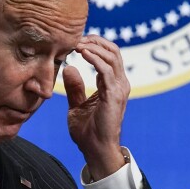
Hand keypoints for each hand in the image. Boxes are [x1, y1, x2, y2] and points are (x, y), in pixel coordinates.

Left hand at [62, 35, 129, 180]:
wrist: (96, 150)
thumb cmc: (88, 132)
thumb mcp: (76, 105)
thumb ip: (75, 87)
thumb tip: (69, 68)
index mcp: (113, 84)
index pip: (109, 55)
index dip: (94, 45)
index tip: (76, 41)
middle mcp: (120, 83)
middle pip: (113, 51)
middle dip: (95, 41)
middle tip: (76, 38)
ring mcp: (119, 88)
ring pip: (111, 57)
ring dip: (94, 47)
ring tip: (77, 44)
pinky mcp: (114, 95)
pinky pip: (106, 70)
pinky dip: (95, 59)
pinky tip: (83, 53)